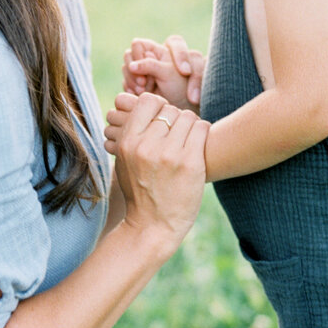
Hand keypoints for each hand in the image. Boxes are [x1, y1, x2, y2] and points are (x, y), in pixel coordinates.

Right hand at [104, 92, 208, 248]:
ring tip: (189, 140)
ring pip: (188, 117)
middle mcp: (146, 146)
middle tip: (179, 134)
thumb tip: (142, 106)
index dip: (158, 107)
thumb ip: (132, 135)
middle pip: (170, 110)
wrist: (152, 226)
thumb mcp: (124, 162)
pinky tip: (198, 145)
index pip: (148, 101)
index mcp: (128, 142)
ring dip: (191, 126)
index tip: (163, 119)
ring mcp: (169, 154)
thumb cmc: (140, 193)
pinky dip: (202, 133)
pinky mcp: (190, 163)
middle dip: (176, 119)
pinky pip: (202, 129)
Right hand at [122, 35, 204, 110]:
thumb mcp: (167, 73)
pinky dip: (130, 88)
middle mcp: (148, 57)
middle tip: (143, 84)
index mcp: (158, 49)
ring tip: (142, 91)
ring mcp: (141, 69)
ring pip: (126, 68)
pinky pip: (125, 81)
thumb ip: (150, 65)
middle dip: (134, 71)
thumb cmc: (181, 86)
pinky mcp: (137, 81)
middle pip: (128, 56)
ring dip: (131, 80)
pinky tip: (138, 95)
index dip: (138, 57)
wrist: (182, 106)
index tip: (146, 74)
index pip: (138, 44)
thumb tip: (131, 66)